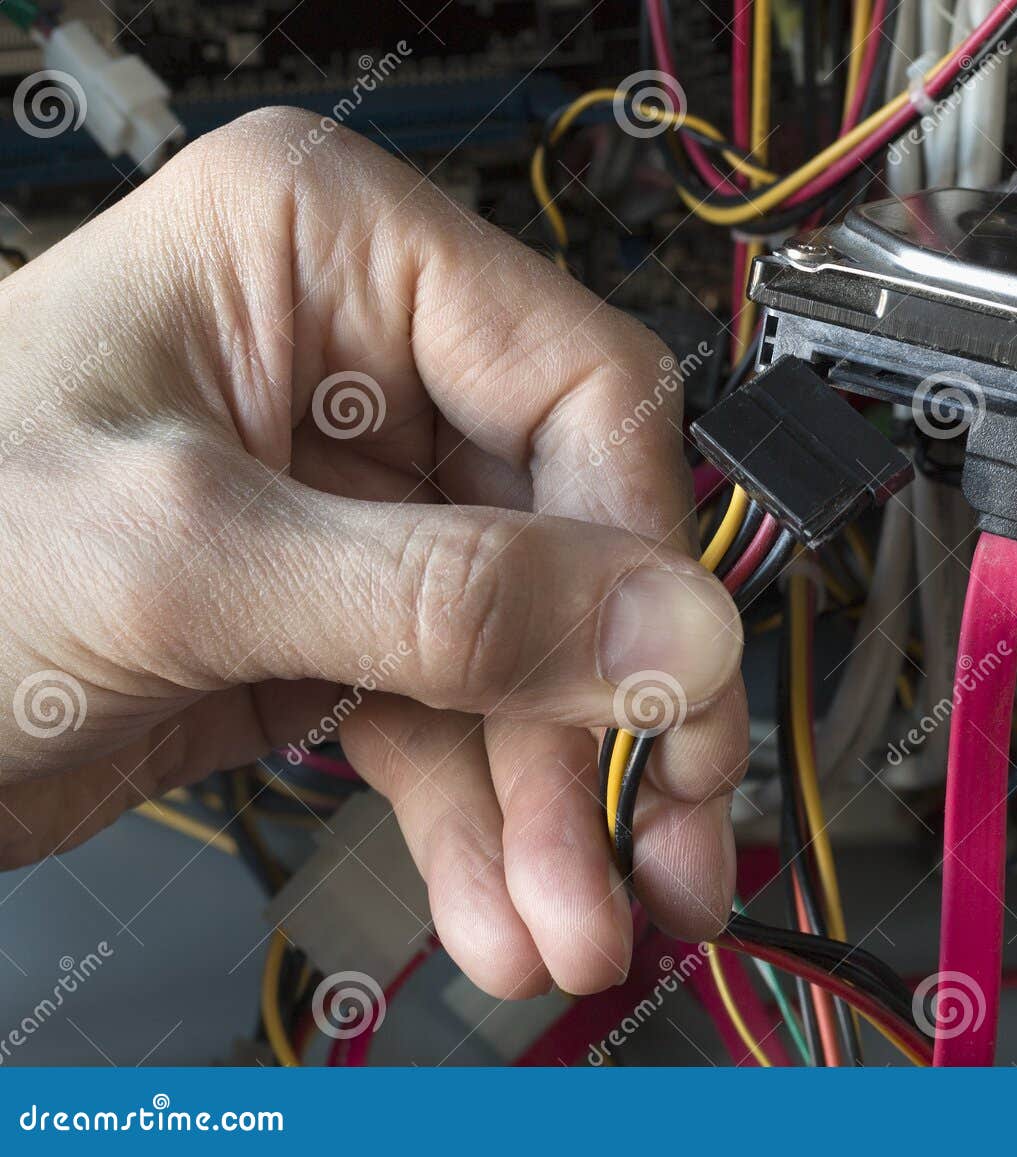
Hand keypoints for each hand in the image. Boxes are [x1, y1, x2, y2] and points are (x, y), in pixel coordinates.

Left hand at [0, 109, 747, 996]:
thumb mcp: (181, 561)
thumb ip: (444, 597)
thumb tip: (672, 631)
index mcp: (333, 253)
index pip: (582, 393)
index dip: (636, 560)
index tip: (663, 704)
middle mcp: (366, 363)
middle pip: (571, 543)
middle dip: (600, 723)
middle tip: (655, 851)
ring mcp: (360, 500)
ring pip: (522, 653)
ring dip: (550, 801)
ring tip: (572, 922)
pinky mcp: (340, 615)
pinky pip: (453, 714)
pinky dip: (482, 818)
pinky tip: (499, 903)